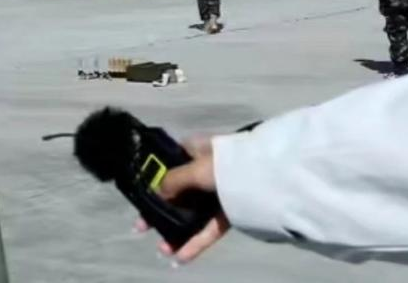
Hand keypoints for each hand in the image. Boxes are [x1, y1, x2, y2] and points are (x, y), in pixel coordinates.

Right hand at [136, 135, 230, 263]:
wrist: (266, 177)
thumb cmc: (225, 165)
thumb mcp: (194, 169)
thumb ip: (172, 181)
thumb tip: (158, 194)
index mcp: (195, 150)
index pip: (169, 163)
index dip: (153, 180)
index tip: (141, 197)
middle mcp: (205, 170)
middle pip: (178, 193)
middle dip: (161, 213)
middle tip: (143, 228)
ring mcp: (218, 192)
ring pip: (192, 214)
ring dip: (177, 231)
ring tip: (163, 249)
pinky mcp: (229, 211)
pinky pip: (208, 227)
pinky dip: (196, 242)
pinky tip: (181, 257)